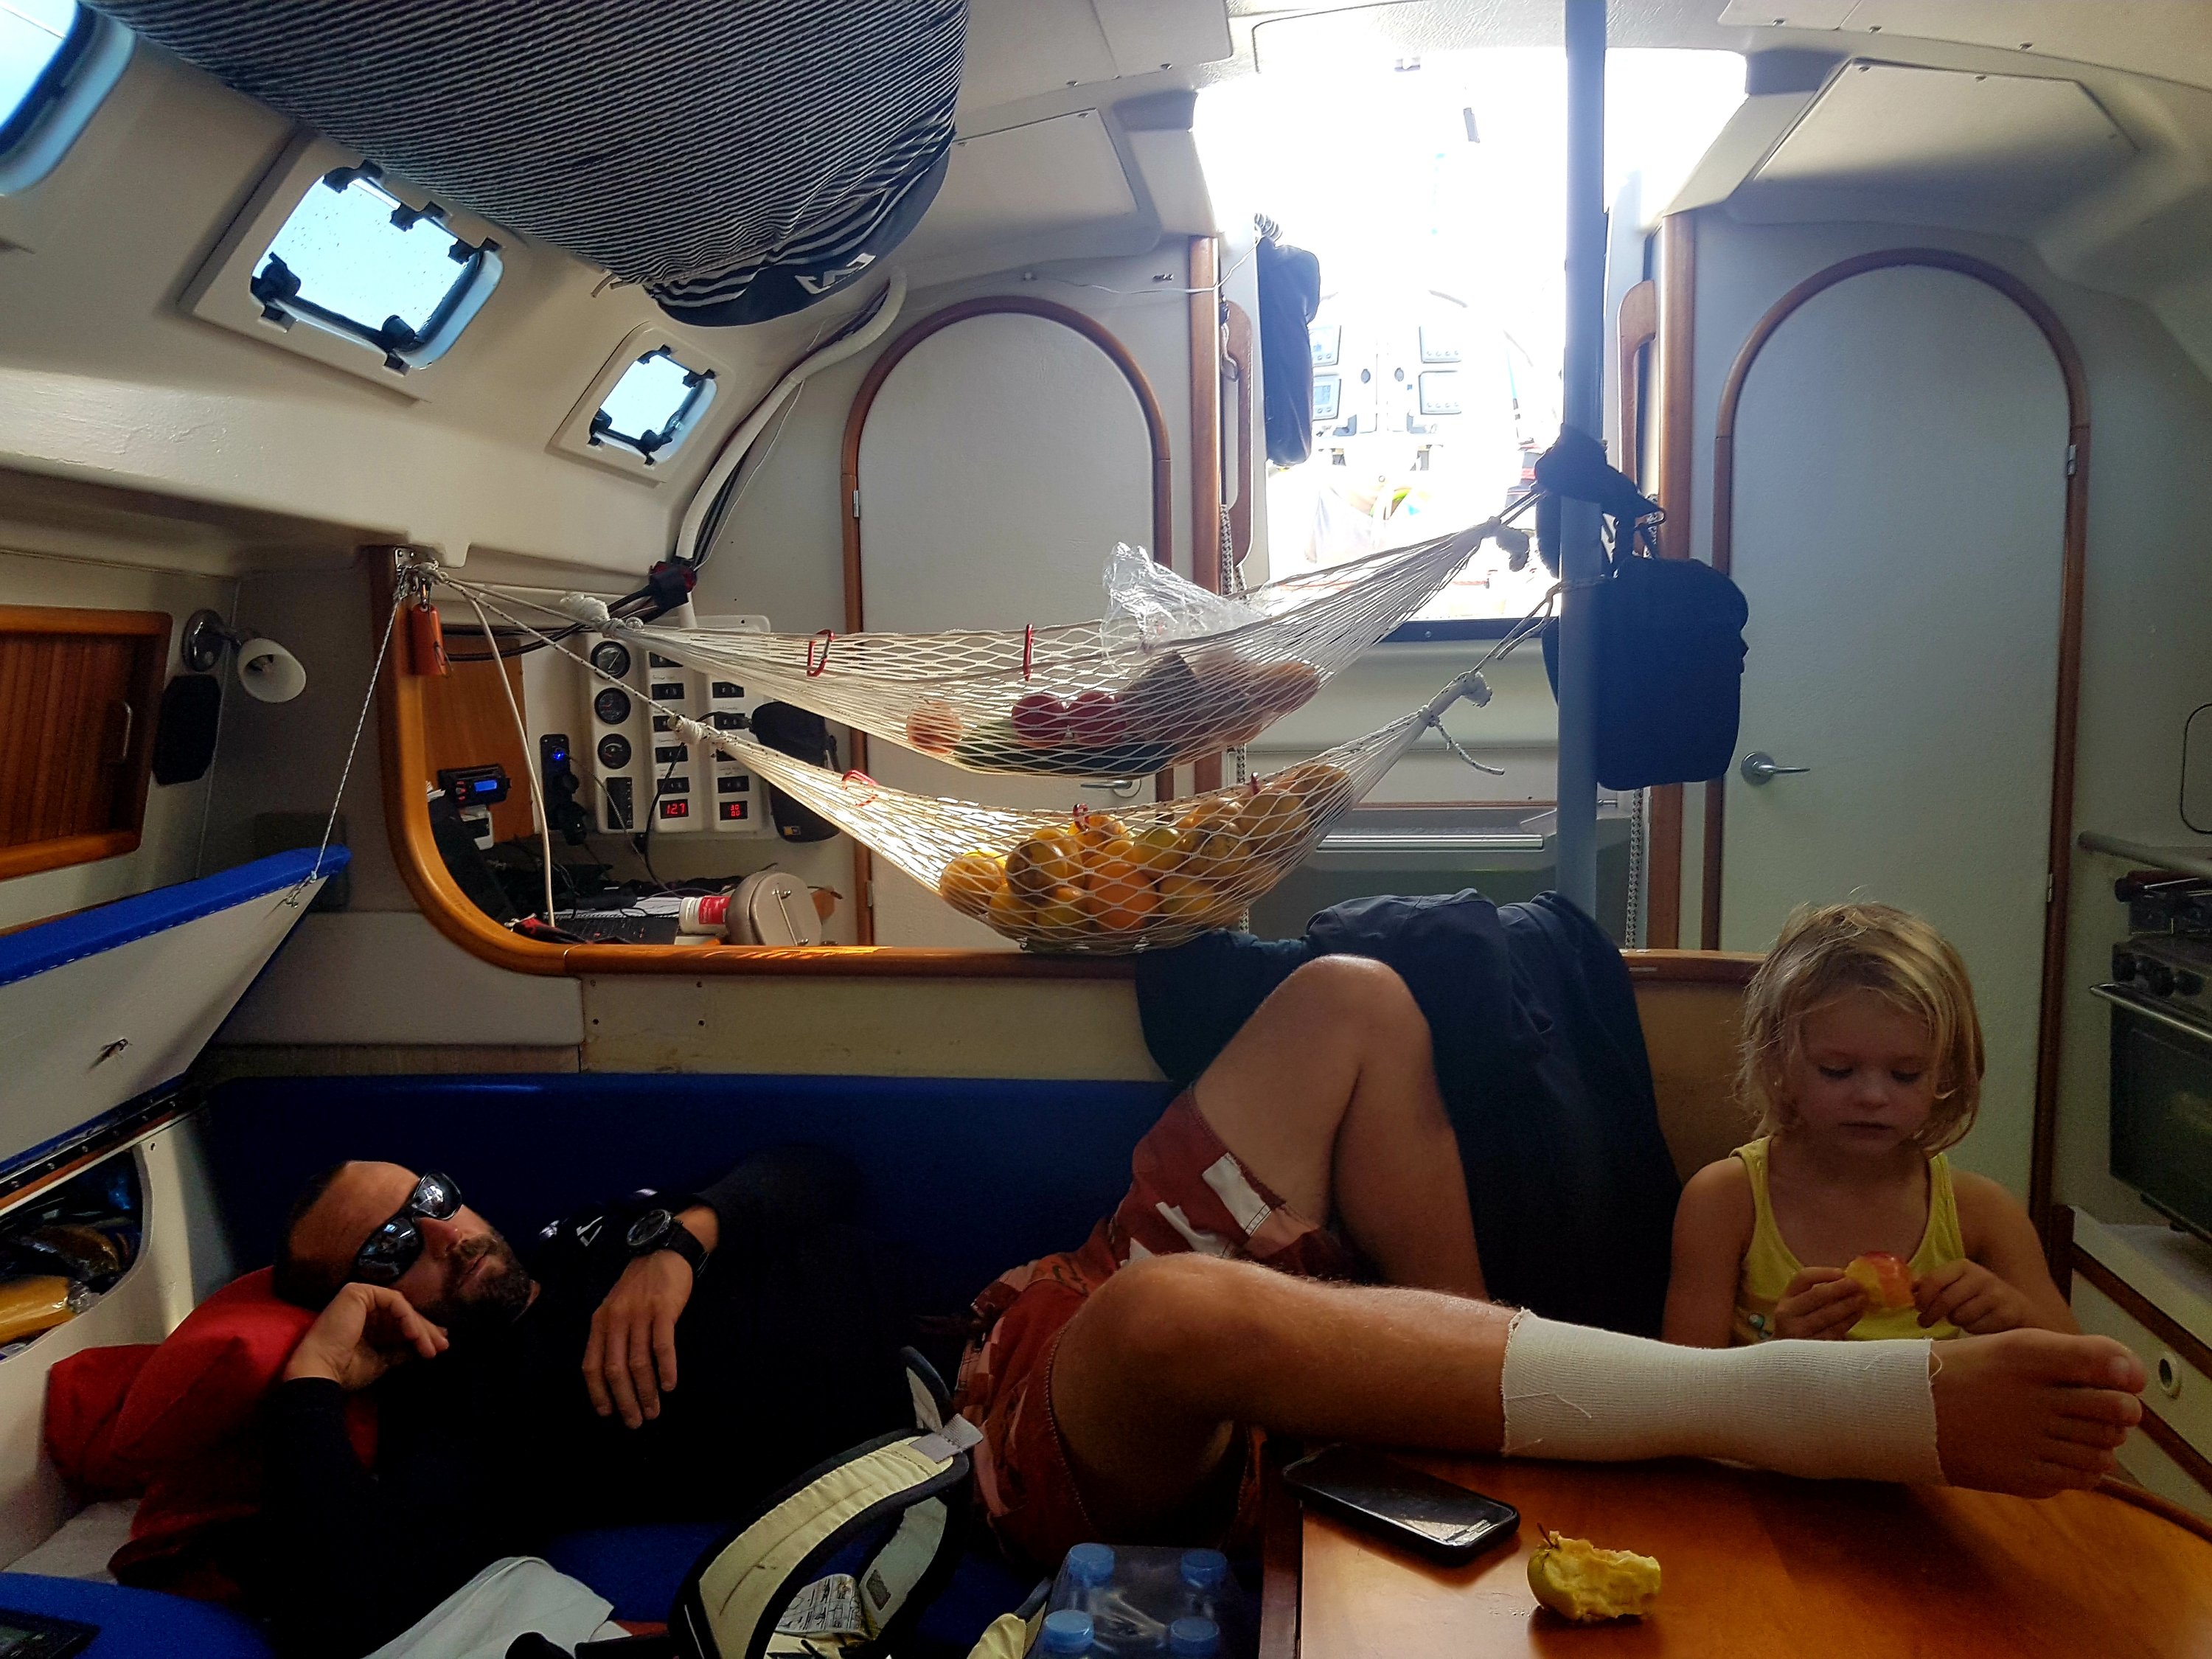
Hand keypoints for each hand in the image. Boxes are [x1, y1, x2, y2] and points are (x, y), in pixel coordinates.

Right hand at [283, 1283, 447, 1390]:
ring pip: (401, 1308)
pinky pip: (393, 1302)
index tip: (438, 1347)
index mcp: (365, 1322)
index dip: (421, 1334)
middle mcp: (362, 1305)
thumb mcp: (381, 1360)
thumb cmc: (345, 1370)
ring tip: (432, 1346)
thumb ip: (400, 1350)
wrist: (321, 1372)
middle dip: (425, 1330)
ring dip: (420, 1327)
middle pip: (403, 1314)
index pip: (399, 1323)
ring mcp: (359, 1295)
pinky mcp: (358, 1291)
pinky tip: (415, 1335)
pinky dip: (407, 1318)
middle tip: (442, 1346)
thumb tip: (422, 1347)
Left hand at [584, 1249, 694, 1427]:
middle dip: (624, 1400)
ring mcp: (639, 1314)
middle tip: (636, 1421)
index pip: (592, 1365)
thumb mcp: (615, 1307)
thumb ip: (611, 1336)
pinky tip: (670, 1385)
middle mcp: (616, 1320)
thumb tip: (613, 1376)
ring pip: (639, 1362)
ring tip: (655, 1410)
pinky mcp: (663, 1310)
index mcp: (600, 1322)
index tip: (607, 1414)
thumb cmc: (640, 1285)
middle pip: (615, 1369)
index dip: (598, 1393)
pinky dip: (666, 1369)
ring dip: (646, 1391)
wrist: (663, 1251)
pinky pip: (662, 1345)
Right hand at [1774, 1266, 1866, 1339]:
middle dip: (1840, 1289)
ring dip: (1848, 1306)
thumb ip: (1818, 1295)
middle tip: (1859, 1286)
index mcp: (1786, 1298)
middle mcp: (1787, 1314)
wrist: (1786, 1358)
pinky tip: (1857, 1315)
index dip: (1824, 1273)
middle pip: (1816, 1295)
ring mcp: (1798, 1332)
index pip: (1803, 1278)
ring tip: (1863, 1299)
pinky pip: (1832, 1332)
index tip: (1843, 1273)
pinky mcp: (1809, 1348)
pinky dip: (1847, 1322)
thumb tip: (1848, 1280)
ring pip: (1827, 1315)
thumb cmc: (1801, 1326)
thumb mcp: (1801, 1308)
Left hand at [1914, 1259, 2031, 1334]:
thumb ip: (1934, 1284)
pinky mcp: (2006, 1314)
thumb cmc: (1979, 1296)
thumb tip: (1909, 1289)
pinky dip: (1971, 1329)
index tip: (1917, 1308)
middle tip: (1925, 1322)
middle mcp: (1980, 1277)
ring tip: (1960, 1317)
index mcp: (1964, 1266)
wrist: (2020, 1309)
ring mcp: (1996, 1295)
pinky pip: (1976, 1328)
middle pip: (1945, 1301)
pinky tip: (1977, 1323)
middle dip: (1931, 1314)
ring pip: (1959, 1316)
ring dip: (1955, 1321)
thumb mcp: (1958, 1283)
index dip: (1922, 1298)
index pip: (1933, 1280)